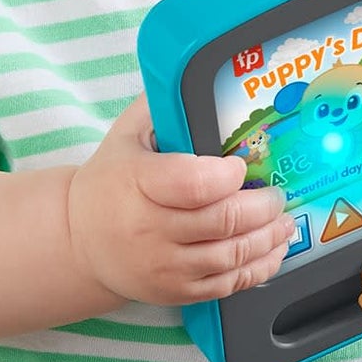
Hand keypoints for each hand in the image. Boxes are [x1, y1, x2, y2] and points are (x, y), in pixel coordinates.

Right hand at [67, 95, 298, 304]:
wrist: (77, 242)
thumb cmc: (108, 183)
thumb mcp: (125, 137)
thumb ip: (160, 105)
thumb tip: (192, 70)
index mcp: (138, 183)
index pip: (194, 183)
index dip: (229, 175)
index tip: (241, 165)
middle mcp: (150, 228)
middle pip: (223, 220)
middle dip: (263, 206)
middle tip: (277, 194)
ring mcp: (164, 265)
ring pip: (231, 255)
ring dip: (269, 237)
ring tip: (283, 221)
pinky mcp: (176, 292)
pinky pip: (227, 285)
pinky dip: (259, 269)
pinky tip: (273, 250)